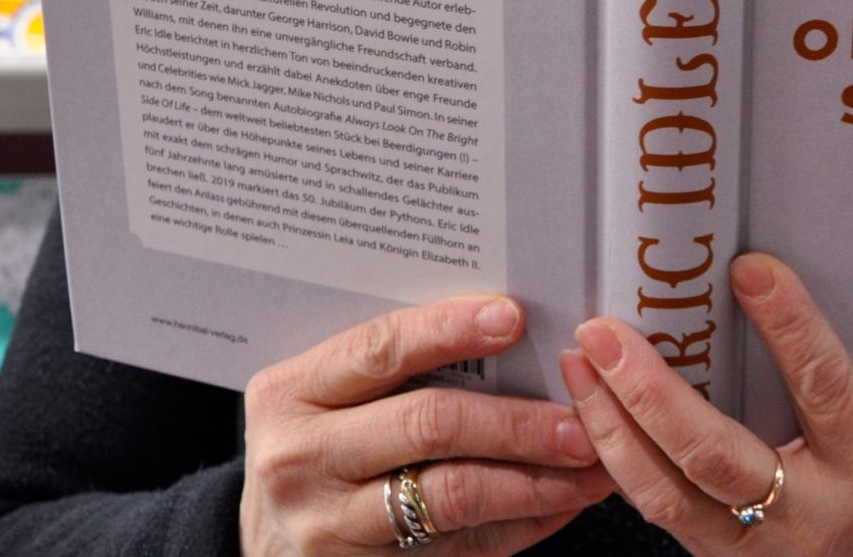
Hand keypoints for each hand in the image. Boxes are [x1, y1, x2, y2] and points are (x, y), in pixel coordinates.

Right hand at [239, 295, 611, 556]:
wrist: (263, 545)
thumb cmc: (311, 449)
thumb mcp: (320, 398)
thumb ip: (388, 366)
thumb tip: (504, 325)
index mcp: (288, 394)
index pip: (380, 350)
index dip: (450, 330)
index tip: (515, 318)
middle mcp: (301, 460)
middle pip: (429, 425)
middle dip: (517, 420)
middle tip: (579, 417)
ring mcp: (330, 526)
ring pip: (453, 495)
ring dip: (534, 480)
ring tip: (589, 464)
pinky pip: (461, 549)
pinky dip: (521, 526)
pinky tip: (559, 506)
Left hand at [560, 253, 852, 556]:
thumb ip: (817, 371)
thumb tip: (754, 279)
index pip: (823, 386)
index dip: (788, 326)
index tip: (747, 270)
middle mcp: (808, 514)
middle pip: (717, 455)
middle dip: (650, 392)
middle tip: (604, 334)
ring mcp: (755, 550)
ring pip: (666, 495)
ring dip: (613, 428)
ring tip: (581, 369)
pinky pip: (656, 513)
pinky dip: (617, 463)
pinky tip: (592, 420)